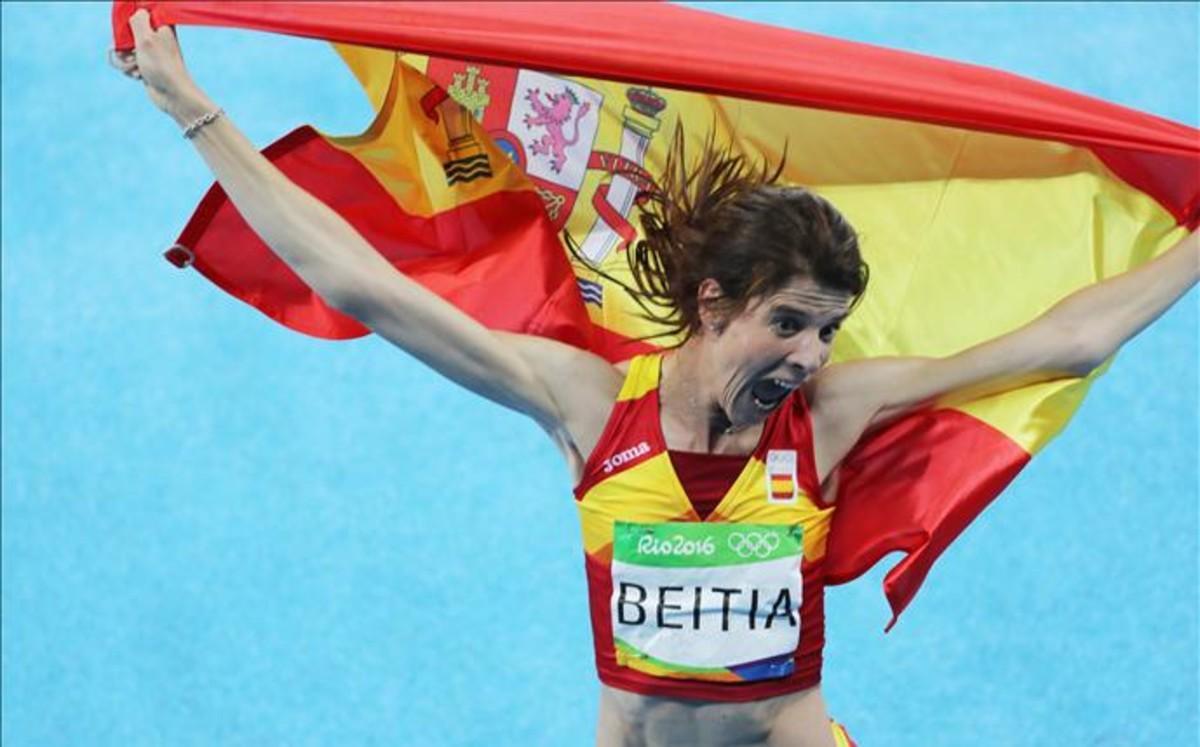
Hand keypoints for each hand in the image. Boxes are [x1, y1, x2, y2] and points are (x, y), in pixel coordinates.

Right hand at [110, 9, 210, 124]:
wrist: (173, 95)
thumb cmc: (162, 66)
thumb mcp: (147, 38)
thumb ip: (138, 20)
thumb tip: (138, 11)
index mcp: (160, 25)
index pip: (138, 13)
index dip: (128, 23)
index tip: (128, 34)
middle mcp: (156, 37)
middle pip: (126, 32)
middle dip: (123, 46)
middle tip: (133, 54)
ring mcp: (150, 52)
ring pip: (124, 49)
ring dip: (125, 60)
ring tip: (137, 68)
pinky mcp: (145, 65)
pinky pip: (127, 63)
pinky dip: (129, 69)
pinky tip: (139, 76)